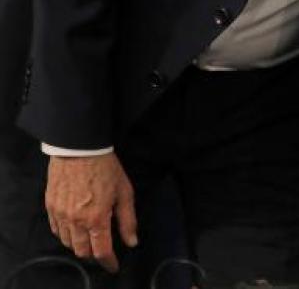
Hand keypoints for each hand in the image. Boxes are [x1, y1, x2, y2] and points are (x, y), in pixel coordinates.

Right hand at [45, 153, 138, 272]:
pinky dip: (65, 235)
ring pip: (67, 242)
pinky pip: (56, 230)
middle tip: (102, 250)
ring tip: (89, 239)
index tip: (113, 266)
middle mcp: (75, 221)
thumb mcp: (125, 192)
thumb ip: (127, 220)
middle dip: (93, 254)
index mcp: (96, 218)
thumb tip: (132, 242)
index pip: (101, 251)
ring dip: (78, 245)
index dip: (108, 262)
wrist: (79, 149)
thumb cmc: (106, 169)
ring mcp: (60, 215)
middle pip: (82, 250)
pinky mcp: (50, 207)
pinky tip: (74, 229)